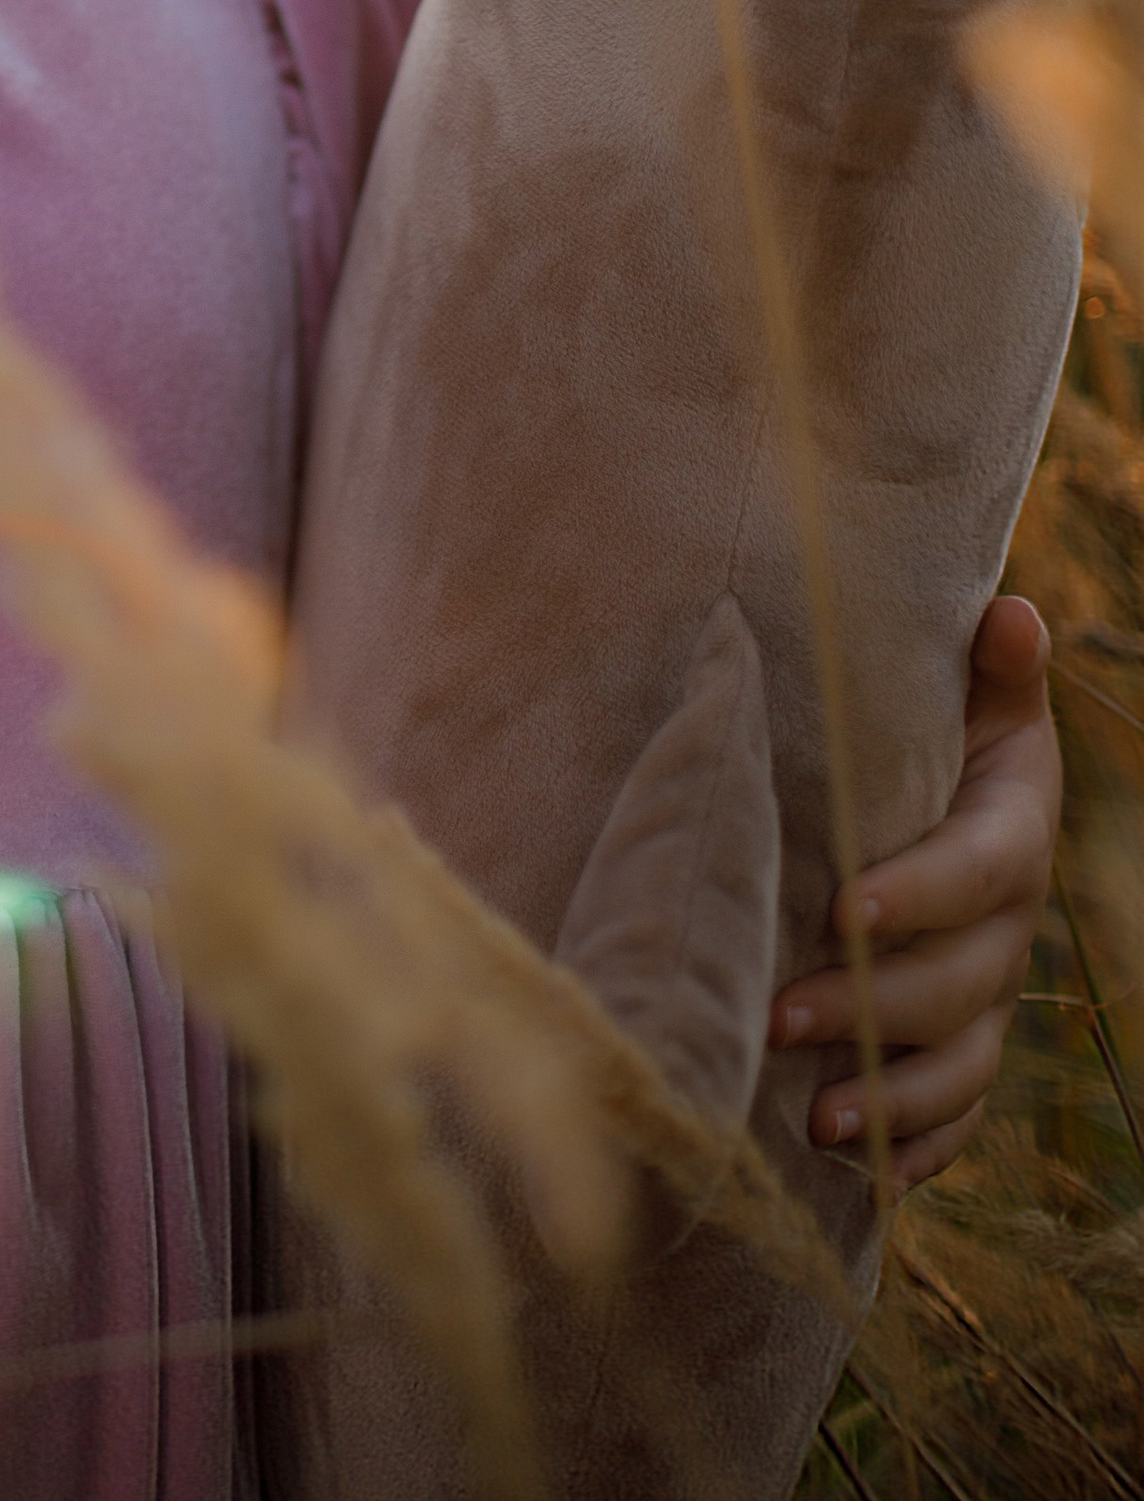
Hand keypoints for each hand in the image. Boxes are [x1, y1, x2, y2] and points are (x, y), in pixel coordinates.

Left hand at [768, 594, 1059, 1190]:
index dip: (918, 896)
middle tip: (778, 1016)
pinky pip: (954, 1120)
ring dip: (890, 1098)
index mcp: (1011, 832)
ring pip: (958, 1067)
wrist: (936, 790)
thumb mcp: (962, 690)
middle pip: (960, 984)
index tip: (841, 911)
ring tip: (812, 1119)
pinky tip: (862, 1177)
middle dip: (873, 1008)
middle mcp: (1008, 929)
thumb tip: (1010, 613)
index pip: (978, 872)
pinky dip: (914, 1151)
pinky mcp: (960, 1055)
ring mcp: (987, 1000)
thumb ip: (986, 664)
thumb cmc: (931, 726)